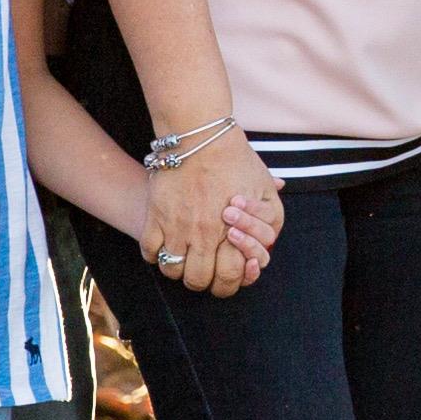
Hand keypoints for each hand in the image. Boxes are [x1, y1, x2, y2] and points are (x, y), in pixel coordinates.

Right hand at [143, 138, 283, 298]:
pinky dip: (155, 255)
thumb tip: (270, 238)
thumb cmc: (235, 161)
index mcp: (232, 232)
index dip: (228, 282)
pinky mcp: (156, 217)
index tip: (224, 272)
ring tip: (183, 258)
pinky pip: (150, 253)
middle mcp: (205, 235)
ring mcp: (178, 228)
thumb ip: (269, 217)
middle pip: (199, 281)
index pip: (230, 278)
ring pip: (172, 271)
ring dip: (178, 269)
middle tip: (201, 270)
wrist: (201, 137)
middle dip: (202, 282)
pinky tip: (164, 246)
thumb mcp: (263, 188)